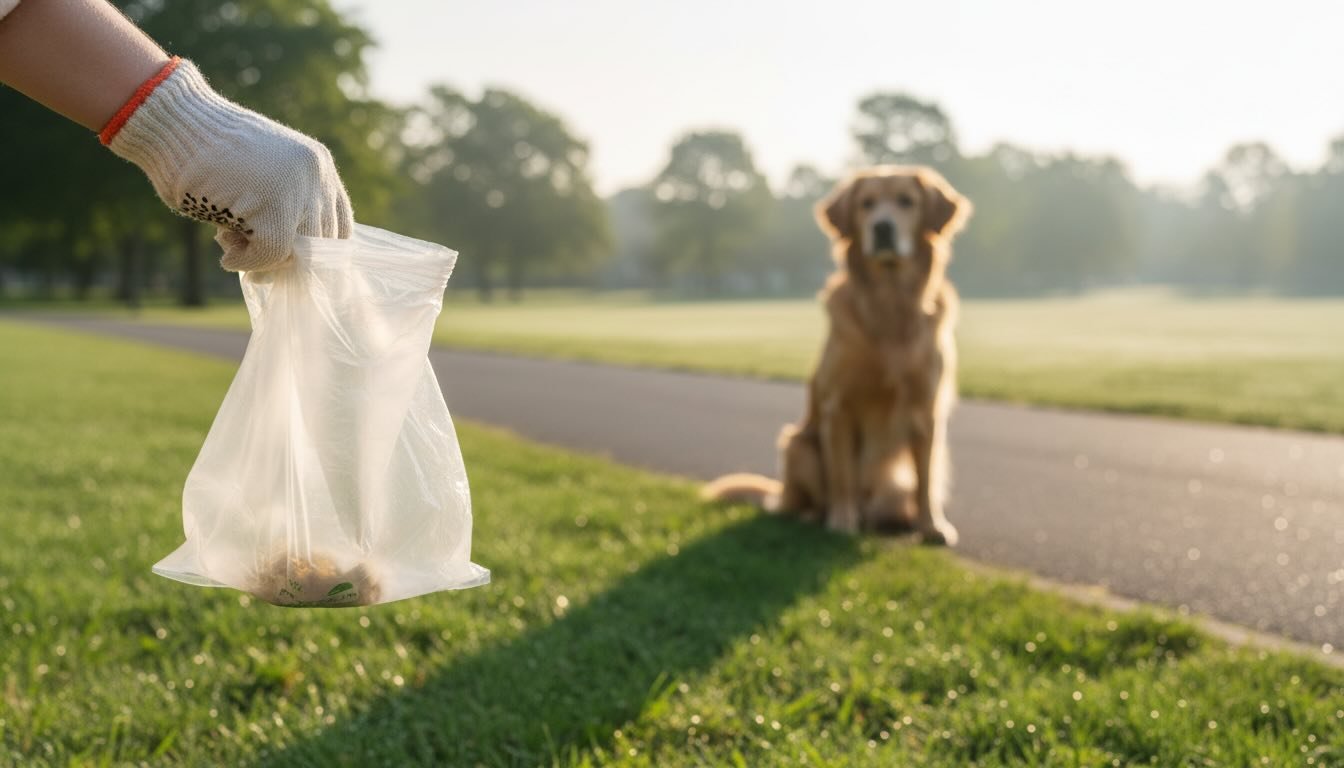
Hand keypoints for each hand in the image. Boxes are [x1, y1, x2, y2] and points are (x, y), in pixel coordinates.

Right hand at [104, 58, 352, 271]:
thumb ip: (286, 209)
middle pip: (323, 242)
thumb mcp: (261, 177)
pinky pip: (273, 253)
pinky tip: (228, 256)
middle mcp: (317, 174)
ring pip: (301, 252)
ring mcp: (298, 188)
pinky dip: (249, 263)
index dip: (317, 253)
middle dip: (288, 261)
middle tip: (251, 256)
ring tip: (233, 247)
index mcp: (318, 165)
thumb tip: (293, 263)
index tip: (289, 263)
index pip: (340, 225)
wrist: (172, 123)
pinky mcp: (274, 206)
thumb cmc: (205, 154)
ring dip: (267, 261)